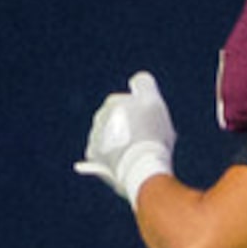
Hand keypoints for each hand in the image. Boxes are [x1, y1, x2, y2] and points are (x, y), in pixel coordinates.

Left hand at [75, 71, 176, 202]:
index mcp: (114, 102)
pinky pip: (103, 154)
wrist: (140, 168)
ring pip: (110, 136)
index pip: (130, 102)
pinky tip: (126, 162)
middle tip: (148, 140)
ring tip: (138, 154)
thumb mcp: (153, 103)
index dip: (143, 111)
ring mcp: (95, 136)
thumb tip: (137, 79)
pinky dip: (112, 157)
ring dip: (121, 141)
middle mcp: (101, 116)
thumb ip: (144, 85)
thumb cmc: (150, 134)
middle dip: (130, 126)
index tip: (152, 122)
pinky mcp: (93, 155)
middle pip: (119, 119)